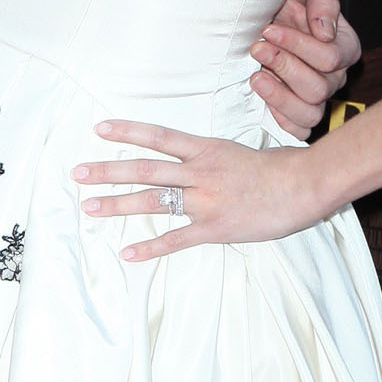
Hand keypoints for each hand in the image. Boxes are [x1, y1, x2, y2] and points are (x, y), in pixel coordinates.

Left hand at [74, 122, 321, 260]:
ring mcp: (205, 201)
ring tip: (89, 208)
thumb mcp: (240, 152)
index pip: (158, 137)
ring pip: (153, 201)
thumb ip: (214, 158)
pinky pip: (175, 239)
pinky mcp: (214, 228)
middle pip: (144, 169)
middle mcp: (199, 172)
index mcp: (206, 150)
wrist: (304, 185)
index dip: (127, 132)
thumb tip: (197, 161)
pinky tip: (127, 252)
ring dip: (118, 205)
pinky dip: (150, 247)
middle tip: (78, 174)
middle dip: (108, 171)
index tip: (99, 129)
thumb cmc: (279, 168)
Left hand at [248, 0, 361, 134]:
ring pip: (311, 113)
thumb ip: (321, 1)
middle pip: (319, 88)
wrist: (264, 9)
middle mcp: (335, 76)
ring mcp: (317, 98)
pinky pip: (299, 130)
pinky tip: (261, 98)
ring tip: (255, 77)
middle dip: (284, 67)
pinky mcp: (297, 112)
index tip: (269, 30)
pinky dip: (281, 120)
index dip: (298, 46)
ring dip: (280, 96)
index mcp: (345, 46)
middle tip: (256, 48)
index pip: (330, 57)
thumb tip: (324, 31)